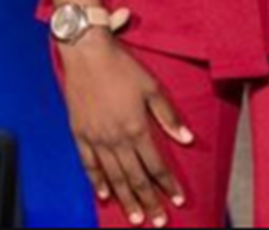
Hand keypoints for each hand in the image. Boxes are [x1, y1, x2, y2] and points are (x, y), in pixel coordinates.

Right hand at [59, 31, 191, 226]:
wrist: (88, 56)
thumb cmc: (123, 68)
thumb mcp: (152, 87)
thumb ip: (169, 116)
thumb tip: (187, 139)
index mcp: (136, 127)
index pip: (156, 165)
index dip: (167, 185)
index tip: (177, 201)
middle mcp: (116, 139)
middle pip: (135, 178)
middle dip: (149, 201)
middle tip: (158, 221)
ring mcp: (96, 139)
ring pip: (113, 178)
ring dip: (126, 199)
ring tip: (137, 217)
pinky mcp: (80, 135)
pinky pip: (89, 166)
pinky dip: (98, 183)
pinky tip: (105, 196)